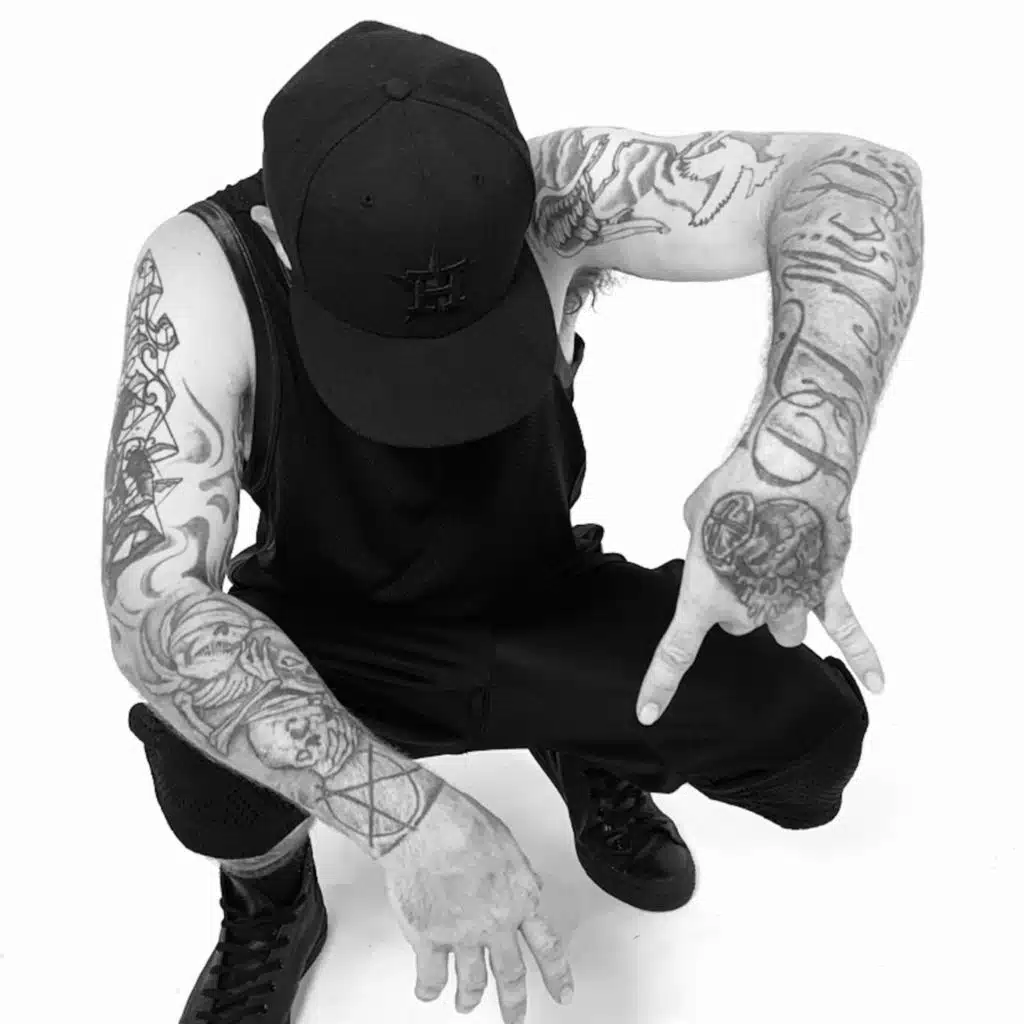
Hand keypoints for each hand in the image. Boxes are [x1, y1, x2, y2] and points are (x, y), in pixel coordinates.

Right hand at [379, 784, 574, 1022]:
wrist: (428, 826)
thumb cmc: (464, 824)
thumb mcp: (508, 845)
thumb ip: (519, 874)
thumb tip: (527, 885)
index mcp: (518, 899)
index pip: (546, 945)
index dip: (557, 974)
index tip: (564, 993)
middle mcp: (494, 924)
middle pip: (511, 975)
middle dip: (514, 1002)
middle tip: (515, 1018)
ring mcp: (462, 936)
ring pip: (473, 983)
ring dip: (470, 999)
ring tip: (466, 1005)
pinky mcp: (428, 939)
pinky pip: (431, 977)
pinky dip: (429, 989)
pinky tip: (428, 991)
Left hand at [635, 448, 884, 724]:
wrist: (788, 463)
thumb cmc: (735, 485)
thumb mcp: (696, 511)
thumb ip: (703, 542)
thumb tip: (721, 544)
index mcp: (706, 595)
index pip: (677, 651)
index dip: (660, 685)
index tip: (648, 714)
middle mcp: (749, 608)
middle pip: (739, 621)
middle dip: (737, 594)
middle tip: (740, 547)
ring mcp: (791, 601)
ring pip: (782, 624)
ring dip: (776, 603)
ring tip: (776, 556)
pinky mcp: (827, 585)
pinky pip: (848, 628)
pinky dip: (864, 655)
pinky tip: (878, 684)